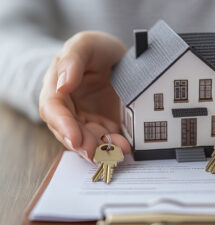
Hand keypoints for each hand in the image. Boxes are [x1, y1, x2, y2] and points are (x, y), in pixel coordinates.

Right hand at [39, 31, 130, 161]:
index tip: (74, 137)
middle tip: (95, 151)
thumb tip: (62, 85)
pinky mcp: (105, 125)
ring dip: (100, 149)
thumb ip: (72, 60)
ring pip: (89, 140)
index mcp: (57, 87)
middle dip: (82, 144)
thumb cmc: (97, 49)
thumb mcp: (85, 45)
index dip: (62, 125)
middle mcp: (70, 108)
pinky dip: (115, 146)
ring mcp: (88, 119)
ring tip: (116, 150)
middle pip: (69, 131)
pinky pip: (108, 140)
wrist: (117, 57)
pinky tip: (125, 147)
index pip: (53, 109)